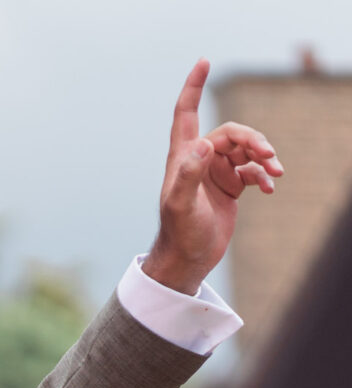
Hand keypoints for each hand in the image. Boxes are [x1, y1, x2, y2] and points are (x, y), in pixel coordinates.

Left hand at [145, 59, 283, 295]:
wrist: (186, 260)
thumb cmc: (178, 233)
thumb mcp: (180, 205)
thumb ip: (190, 174)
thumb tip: (204, 146)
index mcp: (182, 157)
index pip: (186, 113)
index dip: (193, 87)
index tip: (204, 61)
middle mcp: (198, 160)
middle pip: (231, 133)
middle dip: (253, 139)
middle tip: (269, 155)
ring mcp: (215, 173)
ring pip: (246, 151)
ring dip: (263, 157)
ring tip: (276, 171)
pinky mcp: (229, 188)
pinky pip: (252, 171)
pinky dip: (263, 176)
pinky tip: (269, 188)